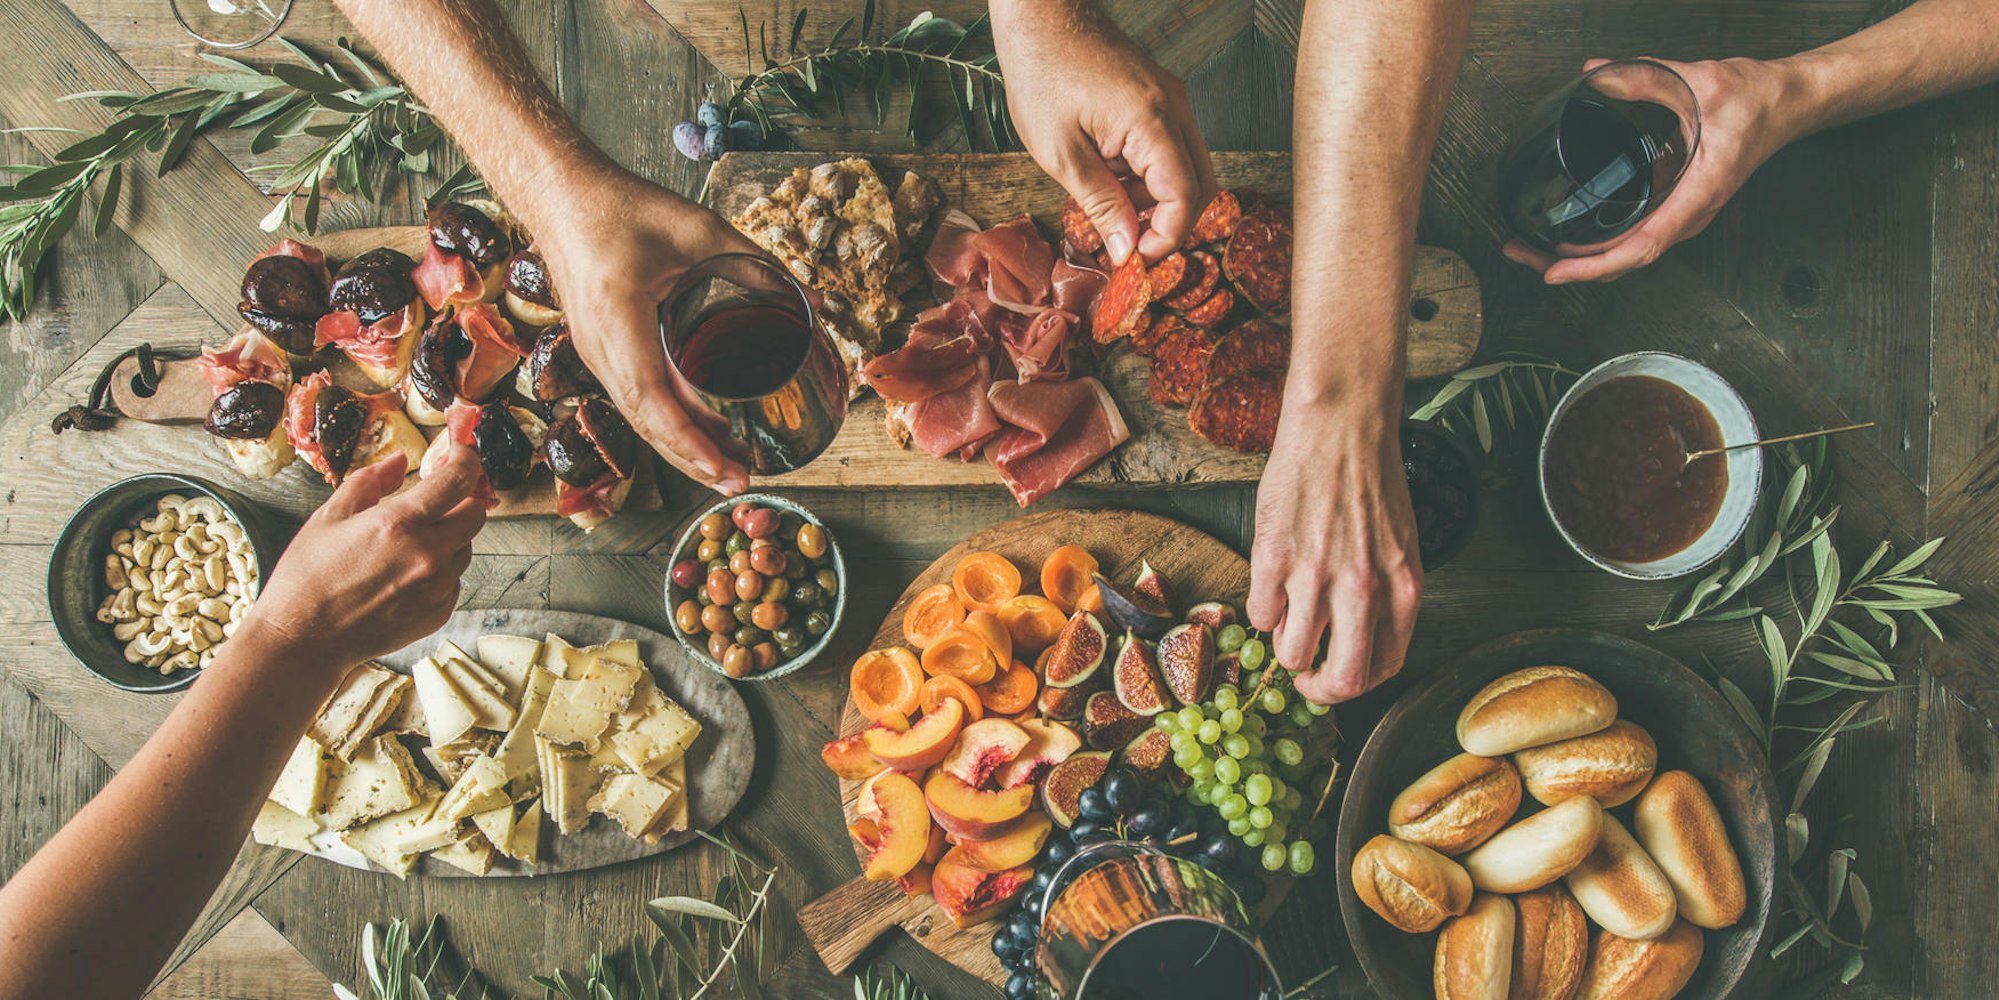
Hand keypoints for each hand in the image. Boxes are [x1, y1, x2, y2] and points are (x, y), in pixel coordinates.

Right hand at [240, 440, 484, 670]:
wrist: (302, 640)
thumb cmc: (308, 577)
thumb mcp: (329, 517)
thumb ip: (370, 482)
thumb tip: (399, 462)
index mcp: (399, 524)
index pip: (459, 480)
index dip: (466, 460)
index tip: (459, 454)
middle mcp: (427, 555)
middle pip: (476, 514)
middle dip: (459, 501)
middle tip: (432, 504)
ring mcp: (437, 588)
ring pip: (466, 548)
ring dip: (448, 538)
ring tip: (406, 546)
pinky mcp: (439, 613)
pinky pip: (454, 580)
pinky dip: (439, 570)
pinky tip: (404, 576)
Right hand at [528, 162, 767, 494]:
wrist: (561, 196)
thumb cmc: (619, 207)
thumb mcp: (697, 228)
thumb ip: (757, 263)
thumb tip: (816, 299)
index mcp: (618, 320)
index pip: (651, 400)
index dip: (689, 442)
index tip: (725, 469)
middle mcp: (601, 348)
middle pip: (648, 424)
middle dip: (694, 460)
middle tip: (742, 483)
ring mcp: (598, 353)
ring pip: (643, 417)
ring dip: (684, 448)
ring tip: (731, 470)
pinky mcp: (605, 351)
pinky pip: (638, 398)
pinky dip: (671, 424)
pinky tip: (703, 435)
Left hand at [992, 0, 1214, 262]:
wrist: (1041, 16)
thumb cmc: (1042, 73)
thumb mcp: (1060, 153)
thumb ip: (1101, 205)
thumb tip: (1127, 251)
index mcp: (1152, 121)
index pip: (1185, 197)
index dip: (1166, 238)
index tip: (1135, 261)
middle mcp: (1175, 109)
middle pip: (1200, 187)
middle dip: (1169, 225)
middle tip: (1129, 246)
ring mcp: (1172, 101)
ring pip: (1188, 170)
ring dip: (1157, 202)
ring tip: (1109, 206)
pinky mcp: (1161, 99)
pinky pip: (1172, 149)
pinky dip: (1150, 176)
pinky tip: (1111, 179)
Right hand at [1247, 405, 1421, 703]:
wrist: (1341, 427)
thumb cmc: (1371, 480)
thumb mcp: (1400, 546)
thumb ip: (1386, 597)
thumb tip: (1359, 642)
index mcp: (1403, 590)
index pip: (1382, 669)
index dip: (1354, 683)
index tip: (1337, 674)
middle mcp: (1362, 591)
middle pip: (1340, 681)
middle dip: (1318, 689)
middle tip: (1305, 676)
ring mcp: (1315, 577)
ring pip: (1290, 654)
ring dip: (1286, 642)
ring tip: (1288, 612)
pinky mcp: (1273, 559)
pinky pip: (1260, 616)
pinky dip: (1263, 608)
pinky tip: (1274, 579)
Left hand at [1503, 57, 1805, 283]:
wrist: (1787, 104)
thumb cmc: (1756, 101)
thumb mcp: (1702, 82)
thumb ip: (1649, 78)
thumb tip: (1598, 74)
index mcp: (1698, 193)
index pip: (1642, 246)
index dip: (1595, 265)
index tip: (1556, 269)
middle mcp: (1689, 214)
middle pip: (1624, 261)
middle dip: (1569, 267)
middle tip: (1520, 253)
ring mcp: (1682, 215)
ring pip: (1627, 255)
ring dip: (1579, 260)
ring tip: (1532, 249)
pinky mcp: (1676, 207)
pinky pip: (1634, 239)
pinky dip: (1597, 246)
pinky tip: (1568, 237)